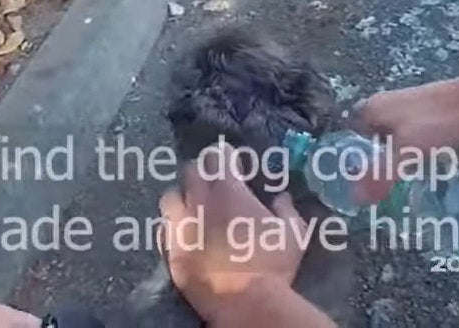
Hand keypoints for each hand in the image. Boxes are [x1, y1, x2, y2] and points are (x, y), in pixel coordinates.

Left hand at [158, 143, 307, 323]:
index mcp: (228, 191)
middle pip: (191, 170)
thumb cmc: (272, 265)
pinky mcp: (172, 251)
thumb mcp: (293, 233)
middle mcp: (199, 202)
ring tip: (193, 207)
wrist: (246, 304)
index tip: (234, 163)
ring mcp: (181, 227)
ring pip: (171, 196)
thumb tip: (281, 197)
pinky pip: (165, 229)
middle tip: (214, 183)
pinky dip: (175, 228)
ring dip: (182, 197)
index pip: (218, 155)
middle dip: (202, 172)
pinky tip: (186, 235)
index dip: (226, 156)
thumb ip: (286, 209)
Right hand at [353, 69, 458, 202]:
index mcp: (369, 110)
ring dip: (392, 160)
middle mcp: (381, 106)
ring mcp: (401, 108)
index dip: (349, 162)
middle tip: (377, 191)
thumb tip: (355, 197)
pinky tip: (416, 167)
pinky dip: (408, 153)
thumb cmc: (435, 121)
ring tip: (396, 184)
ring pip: (388, 141)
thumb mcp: (406, 151)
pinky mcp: (419, 114)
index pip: (347, 140)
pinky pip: (405, 138)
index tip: (355, 186)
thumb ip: (381, 174)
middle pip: (368, 142)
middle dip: (373, 164)